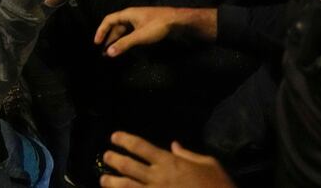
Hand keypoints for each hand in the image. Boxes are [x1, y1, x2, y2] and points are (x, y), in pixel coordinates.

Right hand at [95, 6, 210, 56]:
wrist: (176, 20)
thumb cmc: (157, 26)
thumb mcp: (139, 36)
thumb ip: (124, 44)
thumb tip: (108, 53)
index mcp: (127, 14)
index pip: (108, 20)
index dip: (101, 31)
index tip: (96, 43)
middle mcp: (130, 16)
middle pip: (115, 26)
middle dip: (109, 39)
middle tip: (104, 52)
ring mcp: (138, 20)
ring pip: (123, 30)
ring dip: (117, 40)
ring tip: (112, 52)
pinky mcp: (144, 25)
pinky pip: (130, 32)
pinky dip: (125, 40)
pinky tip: (125, 47)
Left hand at [101, 132, 234, 186]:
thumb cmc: (217, 185)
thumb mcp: (208, 163)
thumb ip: (188, 154)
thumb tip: (174, 145)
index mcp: (169, 162)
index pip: (140, 146)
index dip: (124, 140)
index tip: (114, 137)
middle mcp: (158, 177)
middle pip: (127, 166)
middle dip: (113, 160)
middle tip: (106, 157)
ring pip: (125, 187)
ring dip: (111, 182)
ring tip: (103, 180)